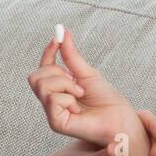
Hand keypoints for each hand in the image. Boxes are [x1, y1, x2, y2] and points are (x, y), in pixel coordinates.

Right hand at [28, 27, 138, 147]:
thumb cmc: (106, 99)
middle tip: (76, 83)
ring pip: (42, 86)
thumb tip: (63, 32)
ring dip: (66, 85)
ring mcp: (52, 113)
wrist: (121, 118)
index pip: (43, 67)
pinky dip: (68, 98)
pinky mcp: (56, 123)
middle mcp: (51, 101)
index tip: (57, 39)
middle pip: (35, 77)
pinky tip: (78, 107)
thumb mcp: (87, 73)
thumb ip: (71, 55)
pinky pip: (52, 100)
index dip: (48, 52)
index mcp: (58, 89)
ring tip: (80, 94)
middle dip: (56, 73)